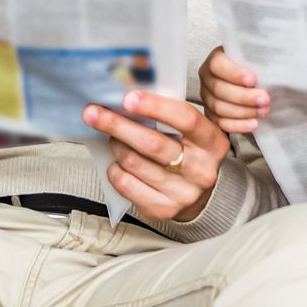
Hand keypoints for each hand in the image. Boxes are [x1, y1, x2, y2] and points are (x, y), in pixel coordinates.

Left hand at [82, 89, 230, 223]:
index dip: (155, 106)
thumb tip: (128, 96)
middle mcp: (201, 169)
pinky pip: (127, 184)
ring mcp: (183, 193)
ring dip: (116, 146)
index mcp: (212, 142)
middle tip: (94, 113)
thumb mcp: (192, 133)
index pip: (185, 118)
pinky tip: (118, 163)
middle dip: (118, 125)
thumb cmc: (189, 154)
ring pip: (135, 163)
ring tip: (113, 138)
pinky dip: (115, 170)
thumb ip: (169, 116)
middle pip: (153, 143)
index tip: (128, 98)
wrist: (200, 198)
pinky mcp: (164, 210)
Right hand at [199, 45, 269, 133]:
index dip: (234, 73)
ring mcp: (207, 97)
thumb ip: (259, 60)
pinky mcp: (212, 114)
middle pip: (219, 89)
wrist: (254, 80)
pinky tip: (254, 124)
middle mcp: (208, 78)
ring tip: (263, 111)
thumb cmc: (254, 66)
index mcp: (216, 59)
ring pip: (219, 108)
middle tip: (265, 99)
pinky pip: (221, 123)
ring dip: (244, 112)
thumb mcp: (256, 56)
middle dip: (244, 97)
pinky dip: (238, 125)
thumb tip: (274, 67)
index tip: (253, 80)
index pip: (218, 65)